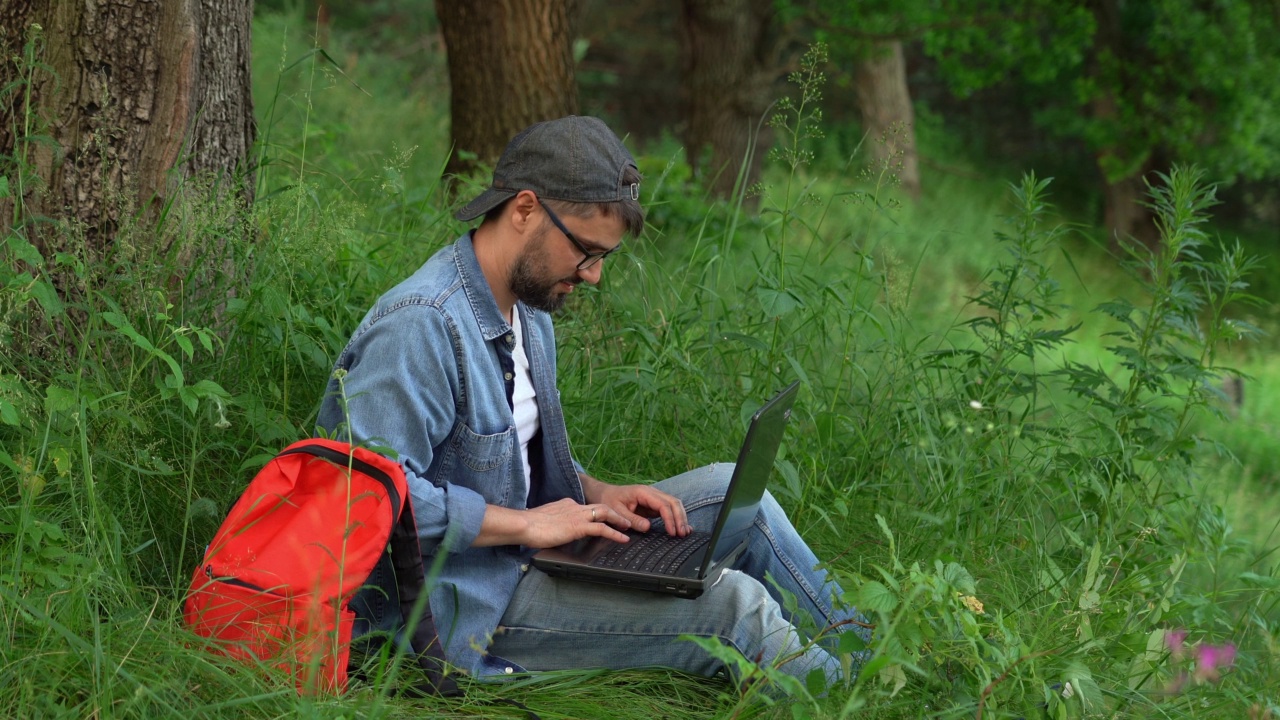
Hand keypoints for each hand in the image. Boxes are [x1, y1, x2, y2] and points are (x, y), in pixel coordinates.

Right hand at [483, 498, 632, 548]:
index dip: (597, 513)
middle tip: (625, 520)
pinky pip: (602, 528)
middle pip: (600, 506)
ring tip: (628, 528)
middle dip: (614, 512)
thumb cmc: (529, 526)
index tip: (604, 518)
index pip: (586, 507)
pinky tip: (623, 539)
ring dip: (619, 520)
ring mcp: (577, 515)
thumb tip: (555, 532)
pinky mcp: (578, 526)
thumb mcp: (545, 521)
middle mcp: (574, 506)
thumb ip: (555, 523)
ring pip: (605, 513)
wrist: (524, 524)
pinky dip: (615, 533)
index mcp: (566, 504)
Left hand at [582, 475, 690, 536]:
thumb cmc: (609, 500)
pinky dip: (676, 518)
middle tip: (682, 534)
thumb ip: (631, 519)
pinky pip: (669, 509)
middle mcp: (652, 493)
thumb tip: (647, 527)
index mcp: (643, 492)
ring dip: (681, 518)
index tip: (672, 532)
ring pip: (674, 505)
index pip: (663, 504)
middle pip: (673, 502)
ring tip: (684, 533)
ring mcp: (654, 498)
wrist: (604, 494)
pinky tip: (682, 527)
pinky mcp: (654, 505)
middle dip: (680, 518)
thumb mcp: (616, 511)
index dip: (670, 518)